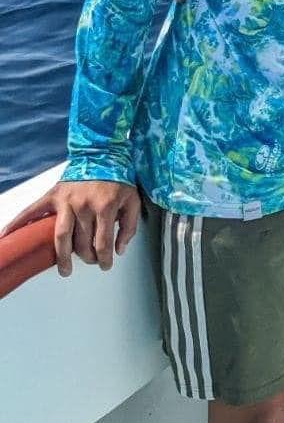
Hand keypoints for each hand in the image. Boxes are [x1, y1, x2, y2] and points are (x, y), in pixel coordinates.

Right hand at [1, 180, 140, 275]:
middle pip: (81, 243)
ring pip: (61, 236)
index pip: (102, 242)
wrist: (103, 153)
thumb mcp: (133, 200)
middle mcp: (84, 205)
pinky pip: (34, 211)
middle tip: (90, 261)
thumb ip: (130, 226)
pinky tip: (8, 235)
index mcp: (105, 206)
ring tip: (64, 269)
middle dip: (87, 257)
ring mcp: (66, 201)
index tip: (105, 265)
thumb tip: (119, 250)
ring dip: (62, 256)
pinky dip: (20, 223)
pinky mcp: (53, 195)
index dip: (104, 258)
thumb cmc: (118, 179)